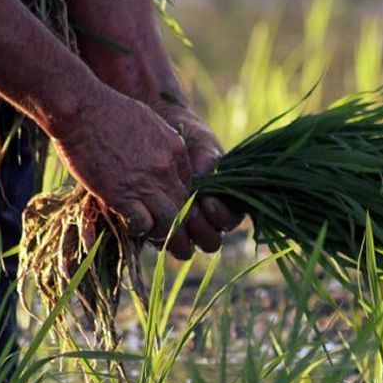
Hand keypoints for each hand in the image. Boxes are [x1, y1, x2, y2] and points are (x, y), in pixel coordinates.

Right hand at [49, 84, 200, 258]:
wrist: (80, 109)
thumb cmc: (106, 110)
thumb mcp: (147, 120)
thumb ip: (159, 143)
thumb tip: (158, 160)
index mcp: (176, 148)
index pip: (188, 185)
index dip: (174, 197)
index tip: (159, 200)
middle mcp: (167, 168)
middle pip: (182, 206)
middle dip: (171, 218)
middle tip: (156, 222)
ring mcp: (147, 183)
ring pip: (169, 221)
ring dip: (158, 229)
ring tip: (145, 228)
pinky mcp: (123, 196)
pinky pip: (142, 225)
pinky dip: (136, 228)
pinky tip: (126, 222)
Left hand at [156, 101, 243, 250]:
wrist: (163, 134)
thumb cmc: (189, 139)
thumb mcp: (202, 144)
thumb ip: (208, 160)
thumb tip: (206, 176)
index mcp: (224, 203)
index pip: (230, 220)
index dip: (222, 216)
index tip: (208, 201)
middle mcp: (205, 220)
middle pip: (211, 242)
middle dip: (202, 230)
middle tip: (187, 214)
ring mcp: (183, 226)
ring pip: (187, 248)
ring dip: (181, 238)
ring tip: (170, 218)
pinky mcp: (160, 226)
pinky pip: (161, 240)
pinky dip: (159, 233)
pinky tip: (152, 217)